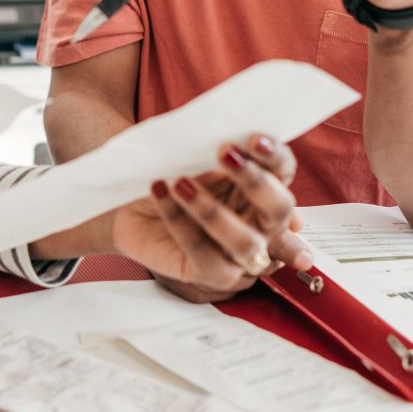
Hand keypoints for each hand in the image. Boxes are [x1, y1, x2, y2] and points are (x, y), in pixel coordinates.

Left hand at [111, 135, 312, 302]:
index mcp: (262, 189)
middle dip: (256, 182)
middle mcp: (260, 224)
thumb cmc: (169, 178)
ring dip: (213, 210)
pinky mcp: (212, 274)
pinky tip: (160, 192)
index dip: (274, 155)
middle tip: (225, 153)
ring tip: (180, 182)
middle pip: (279, 209)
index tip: (252, 138)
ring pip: (246, 242)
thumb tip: (228, 137)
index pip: (283, 170)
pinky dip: (180, 222)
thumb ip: (216, 152)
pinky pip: (204, 255)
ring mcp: (239, 254)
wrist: (129, 207)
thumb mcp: (191, 159)